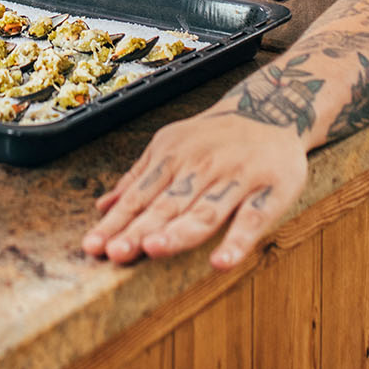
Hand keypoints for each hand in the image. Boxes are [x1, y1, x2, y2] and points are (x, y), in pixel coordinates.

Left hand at [80, 107, 309, 269]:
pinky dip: (237, 241)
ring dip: (179, 231)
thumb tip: (103, 207)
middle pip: (167, 205)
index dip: (115, 223)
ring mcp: (237, 176)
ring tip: (154, 250)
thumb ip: (139, 177)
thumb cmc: (217, 136)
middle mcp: (202, 165)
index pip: (138, 196)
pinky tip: (221, 262)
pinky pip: (253, 218)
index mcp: (173, 156)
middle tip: (115, 253)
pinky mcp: (272, 189)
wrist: (276, 106)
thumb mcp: (172, 145)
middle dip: (138, 230)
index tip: (92, 246)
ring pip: (205, 210)